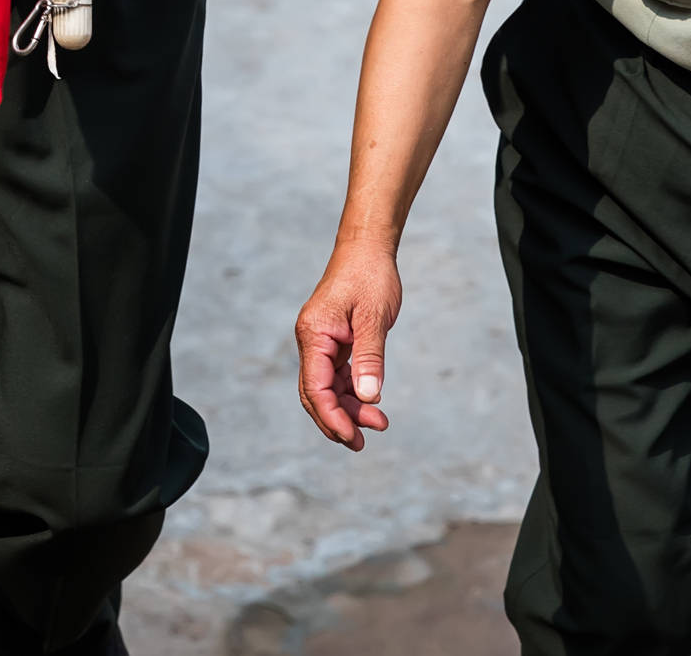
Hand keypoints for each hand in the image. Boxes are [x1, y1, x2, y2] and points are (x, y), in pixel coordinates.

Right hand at [294, 237, 403, 449]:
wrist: (367, 247)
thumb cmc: (370, 275)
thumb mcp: (374, 317)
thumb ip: (370, 357)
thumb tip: (369, 397)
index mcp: (313, 334)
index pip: (315, 388)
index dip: (332, 417)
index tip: (354, 437)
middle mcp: (311, 340)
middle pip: (316, 394)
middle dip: (339, 420)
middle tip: (365, 442)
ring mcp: (320, 340)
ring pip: (327, 387)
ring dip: (349, 408)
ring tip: (379, 422)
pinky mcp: (333, 339)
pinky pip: (336, 374)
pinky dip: (351, 391)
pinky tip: (371, 399)